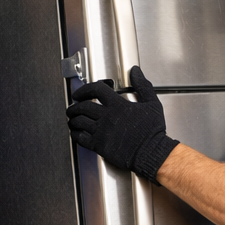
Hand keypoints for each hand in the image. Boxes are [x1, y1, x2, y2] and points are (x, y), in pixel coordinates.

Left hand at [65, 66, 180, 181]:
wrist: (151, 152)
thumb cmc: (153, 131)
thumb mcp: (152, 103)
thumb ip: (142, 85)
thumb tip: (136, 72)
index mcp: (118, 105)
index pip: (96, 90)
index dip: (85, 89)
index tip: (80, 93)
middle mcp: (107, 117)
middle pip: (83, 106)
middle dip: (75, 105)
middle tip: (73, 106)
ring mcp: (102, 132)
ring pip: (79, 121)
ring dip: (73, 118)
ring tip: (71, 118)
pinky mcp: (100, 146)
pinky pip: (81, 138)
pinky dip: (75, 134)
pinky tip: (75, 132)